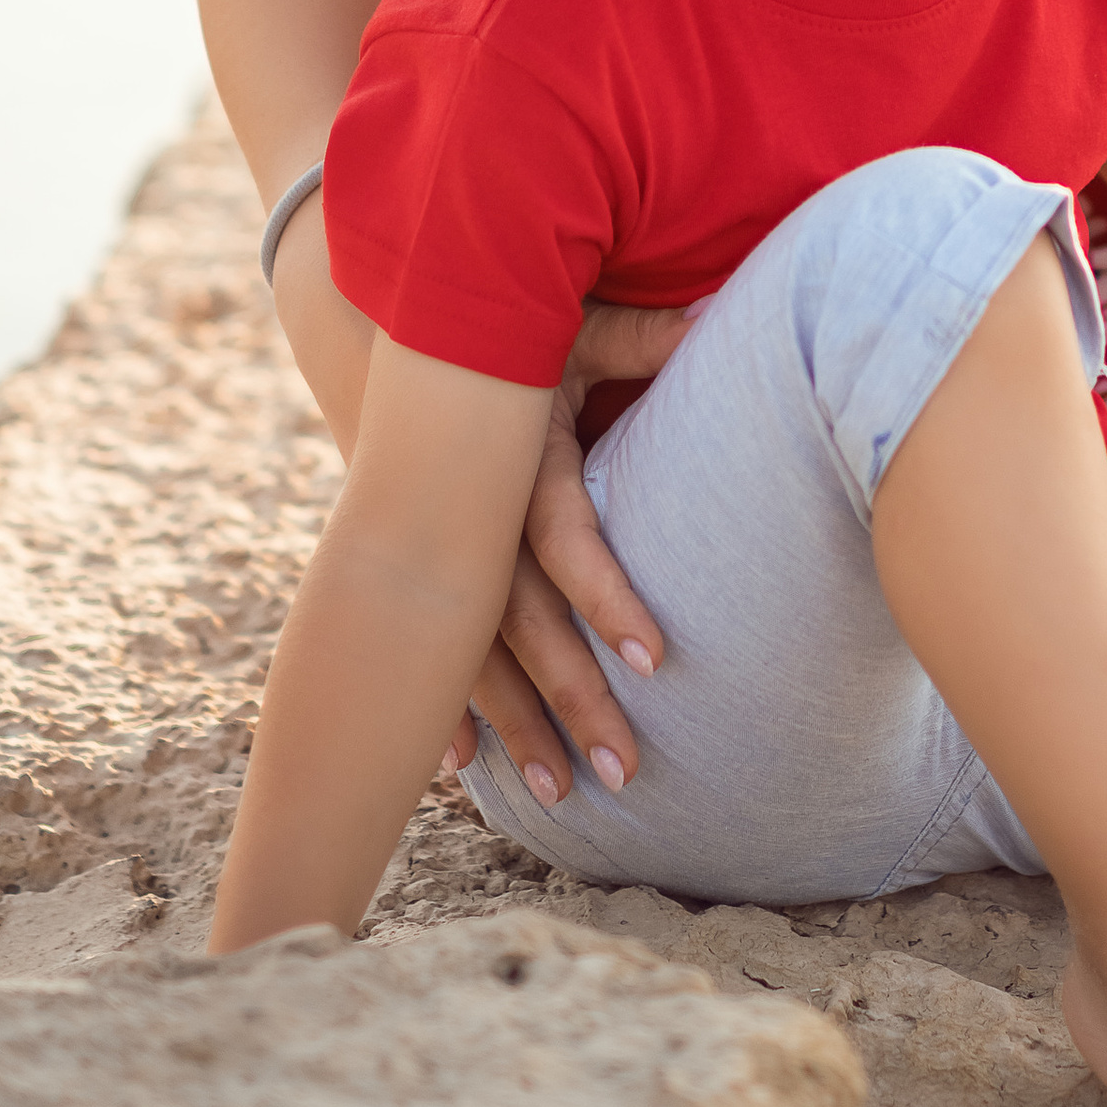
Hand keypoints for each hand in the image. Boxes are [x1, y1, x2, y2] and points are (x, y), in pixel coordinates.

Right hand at [442, 299, 690, 801]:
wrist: (389, 331)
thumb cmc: (509, 328)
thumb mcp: (572, 325)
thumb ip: (641, 335)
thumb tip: (717, 311)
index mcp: (516, 461)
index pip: (566, 539)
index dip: (608, 596)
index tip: (656, 661)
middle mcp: (472, 517)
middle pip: (523, 624)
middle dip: (571, 700)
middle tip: (626, 775)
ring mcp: (432, 549)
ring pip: (471, 655)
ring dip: (514, 726)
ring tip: (559, 795)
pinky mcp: (411, 567)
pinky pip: (424, 649)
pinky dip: (440, 709)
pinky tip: (458, 772)